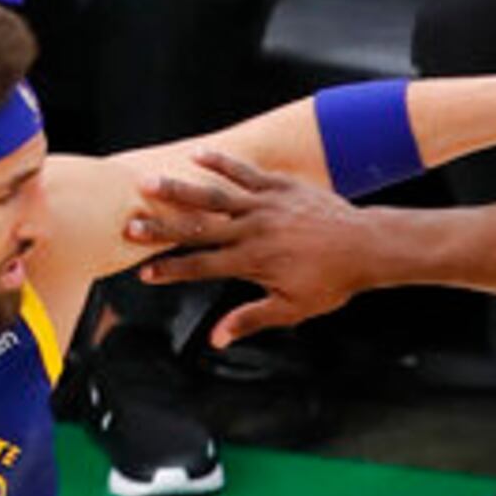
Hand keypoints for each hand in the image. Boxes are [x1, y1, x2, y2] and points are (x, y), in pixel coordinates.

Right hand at [125, 151, 367, 341]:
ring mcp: (265, 205)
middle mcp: (253, 230)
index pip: (201, 267)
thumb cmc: (331, 281)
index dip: (170, 271)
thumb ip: (250, 319)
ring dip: (180, 189)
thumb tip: (216, 339)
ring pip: (215, 195)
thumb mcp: (292, 309)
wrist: (366, 246)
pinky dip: (221, 163)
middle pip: (197, 229)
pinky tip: (197, 155)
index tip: (143, 273)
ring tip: (148, 182)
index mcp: (251, 262)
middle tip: (129, 225)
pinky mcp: (280, 186)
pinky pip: (246, 172)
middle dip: (161, 229)